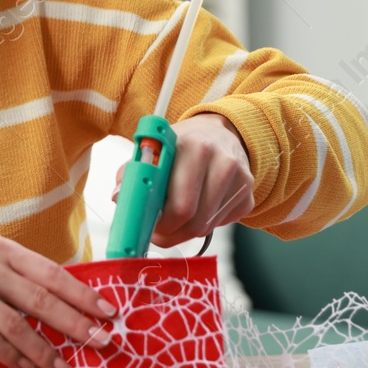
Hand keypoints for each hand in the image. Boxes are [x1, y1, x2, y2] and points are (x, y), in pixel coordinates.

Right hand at [0, 234, 117, 367]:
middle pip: (42, 299)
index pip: (50, 272)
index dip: (82, 294)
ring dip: (46, 351)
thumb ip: (10, 271)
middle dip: (76, 324)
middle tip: (102, 343)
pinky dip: (12, 356)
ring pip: (18, 325)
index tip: (108, 312)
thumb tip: (54, 298)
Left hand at [112, 112, 254, 247]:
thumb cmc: (181, 146)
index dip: (161, 224)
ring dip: (185, 230)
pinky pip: (221, 224)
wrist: (219, 134)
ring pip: (206, 227)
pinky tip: (198, 207)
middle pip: (194, 221)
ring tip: (175, 217)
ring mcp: (241, 180)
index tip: (148, 227)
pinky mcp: (248, 196)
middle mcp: (223, 161)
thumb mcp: (154, 150)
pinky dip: (205, 224)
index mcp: (194, 147)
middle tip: (158, 231)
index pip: (180, 205)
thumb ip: (132, 172)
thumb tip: (118, 196)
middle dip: (171, 233)